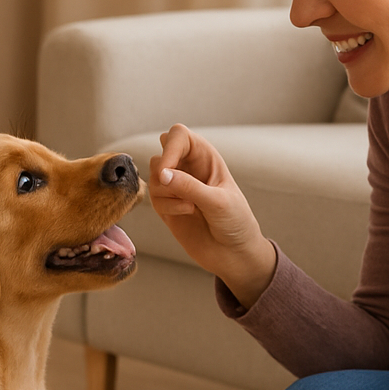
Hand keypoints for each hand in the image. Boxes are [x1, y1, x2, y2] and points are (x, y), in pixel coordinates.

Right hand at [149, 124, 277, 307]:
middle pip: (161, 152)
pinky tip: (186, 213)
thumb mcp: (218, 202)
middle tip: (175, 187)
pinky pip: (153, 197)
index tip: (166, 171)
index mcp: (206, 157)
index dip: (169, 147)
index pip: (178, 135)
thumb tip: (161, 174)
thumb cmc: (236, 223)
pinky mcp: (167, 207)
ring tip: (190, 206)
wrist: (234, 254)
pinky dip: (165, 206)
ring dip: (165, 192)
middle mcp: (189, 168)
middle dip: (163, 169)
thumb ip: (189, 187)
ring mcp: (177, 188)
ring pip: (153, 176)